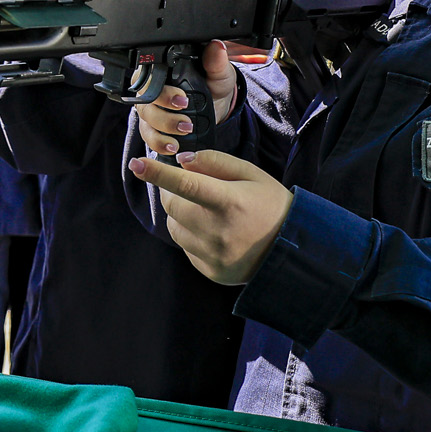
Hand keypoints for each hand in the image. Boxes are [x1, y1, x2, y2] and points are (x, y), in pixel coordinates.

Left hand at [128, 148, 293, 285]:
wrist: (293, 251)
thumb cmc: (271, 205)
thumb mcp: (252, 174)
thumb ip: (215, 162)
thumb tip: (182, 161)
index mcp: (230, 202)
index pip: (186, 185)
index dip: (158, 173)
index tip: (137, 163)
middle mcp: (218, 231)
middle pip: (172, 205)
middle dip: (172, 192)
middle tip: (189, 187)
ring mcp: (213, 255)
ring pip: (174, 226)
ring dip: (182, 214)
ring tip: (209, 212)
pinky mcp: (210, 271)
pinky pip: (186, 247)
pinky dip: (192, 235)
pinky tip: (217, 234)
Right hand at [134, 41, 260, 155]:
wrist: (216, 107)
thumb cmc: (213, 84)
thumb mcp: (218, 73)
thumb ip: (216, 62)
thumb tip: (217, 47)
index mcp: (161, 70)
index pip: (150, 78)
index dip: (163, 92)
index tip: (182, 100)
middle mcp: (150, 89)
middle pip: (145, 102)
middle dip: (164, 115)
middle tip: (185, 122)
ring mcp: (149, 109)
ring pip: (146, 121)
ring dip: (163, 130)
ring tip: (182, 135)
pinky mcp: (152, 127)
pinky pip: (148, 137)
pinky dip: (159, 144)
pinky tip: (173, 147)